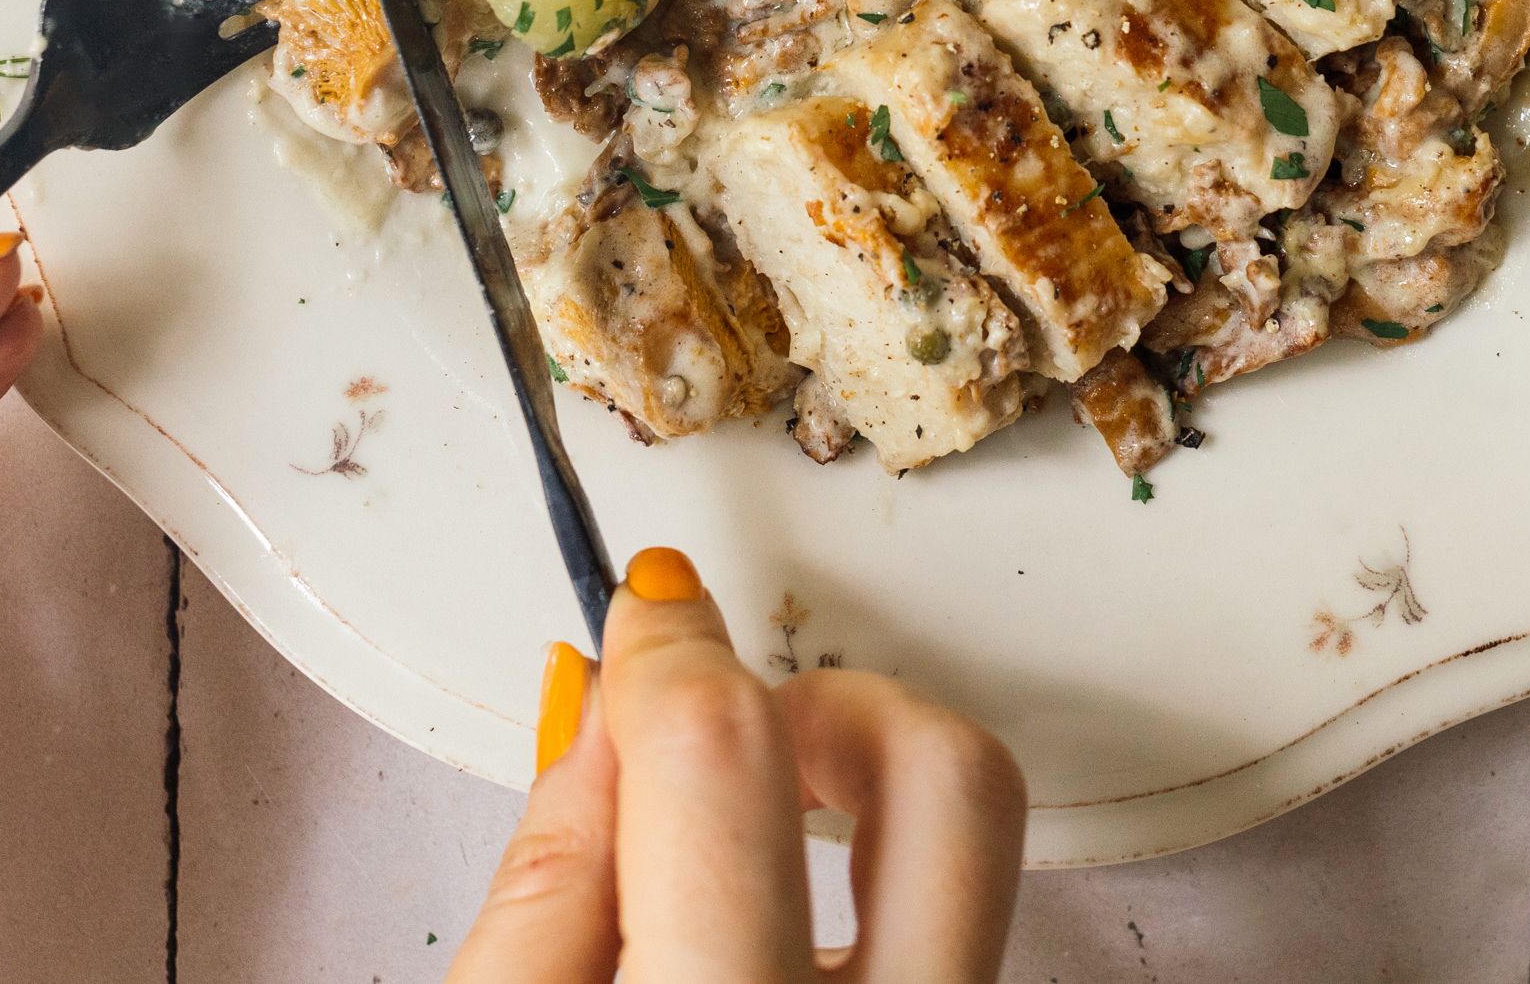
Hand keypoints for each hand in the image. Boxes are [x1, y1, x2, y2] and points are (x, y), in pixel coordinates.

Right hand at [449, 547, 1026, 982]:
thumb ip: (551, 878)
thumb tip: (606, 704)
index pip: (724, 758)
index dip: (671, 649)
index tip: (648, 606)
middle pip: (942, 774)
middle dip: (828, 699)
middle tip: (731, 722)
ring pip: (978, 838)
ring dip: (859, 782)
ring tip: (746, 832)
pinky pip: (954, 916)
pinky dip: (869, 878)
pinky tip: (775, 923)